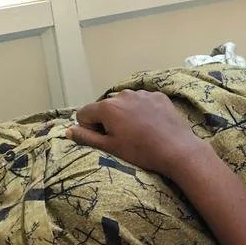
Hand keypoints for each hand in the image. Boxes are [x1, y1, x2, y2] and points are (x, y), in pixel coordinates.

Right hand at [66, 91, 209, 176]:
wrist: (177, 149)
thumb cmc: (141, 151)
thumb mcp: (110, 147)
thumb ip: (86, 137)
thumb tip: (68, 131)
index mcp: (107, 107)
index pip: (84, 114)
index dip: (90, 129)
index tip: (105, 140)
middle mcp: (123, 94)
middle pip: (105, 107)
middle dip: (108, 120)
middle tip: (124, 138)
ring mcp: (142, 93)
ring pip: (124, 103)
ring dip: (125, 114)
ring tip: (139, 132)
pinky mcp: (158, 96)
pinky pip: (142, 101)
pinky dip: (142, 110)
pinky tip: (152, 125)